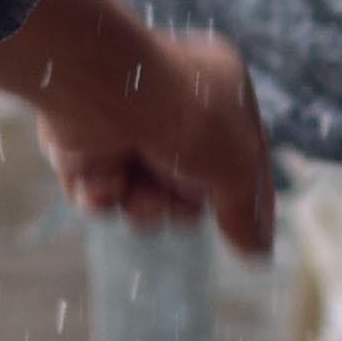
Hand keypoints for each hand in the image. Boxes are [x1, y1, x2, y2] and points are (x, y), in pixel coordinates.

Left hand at [41, 17, 278, 257]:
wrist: (102, 91)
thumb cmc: (182, 113)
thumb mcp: (237, 166)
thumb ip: (248, 211)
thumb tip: (259, 252)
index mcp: (219, 89)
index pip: (241, 154)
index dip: (245, 196)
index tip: (249, 236)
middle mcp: (171, 105)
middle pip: (189, 189)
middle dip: (181, 203)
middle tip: (175, 186)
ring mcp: (125, 126)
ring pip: (143, 199)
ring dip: (142, 204)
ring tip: (134, 185)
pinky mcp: (83, 145)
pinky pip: (100, 195)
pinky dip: (102, 194)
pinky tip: (102, 176)